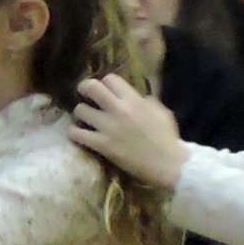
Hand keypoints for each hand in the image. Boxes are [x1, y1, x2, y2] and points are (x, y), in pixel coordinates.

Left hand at [70, 74, 191, 188]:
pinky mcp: (101, 145)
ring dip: (81, 114)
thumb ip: (147, 101)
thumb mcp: (162, 113)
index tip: (106, 90)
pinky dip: (75, 133)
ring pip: (79, 110)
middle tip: (86, 96)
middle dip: (85, 89)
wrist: (169, 165)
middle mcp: (119, 110)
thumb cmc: (168, 139)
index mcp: (135, 101)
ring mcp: (108, 127)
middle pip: (90, 87)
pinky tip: (79, 134)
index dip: (106, 83)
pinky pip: (76, 133)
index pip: (110, 79)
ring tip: (85, 119)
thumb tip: (137, 96)